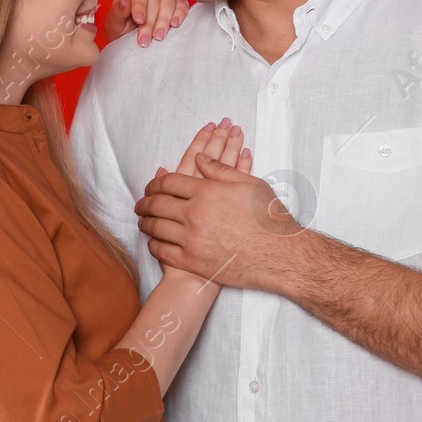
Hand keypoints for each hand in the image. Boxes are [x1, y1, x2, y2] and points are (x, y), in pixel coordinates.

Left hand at [98, 0, 190, 47]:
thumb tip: (125, 2)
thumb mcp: (113, 23)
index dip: (139, 5)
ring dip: (164, 19)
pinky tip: (174, 24)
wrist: (130, 38)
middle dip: (150, 20)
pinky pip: (181, 3)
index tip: (139, 20)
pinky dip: (180, 13)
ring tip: (158, 36)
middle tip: (146, 38)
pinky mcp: (176, 1)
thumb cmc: (121, 28)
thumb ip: (117, 12)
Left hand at [137, 121, 292, 290]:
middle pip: (157, 204)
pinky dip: (154, 245)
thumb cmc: (269, 219)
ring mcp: (192, 239)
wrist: (280, 255)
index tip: (152, 186)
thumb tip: (199, 159)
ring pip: (156, 228)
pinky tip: (154, 241)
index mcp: (206, 191)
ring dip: (145, 223)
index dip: (156, 183)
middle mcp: (195, 214)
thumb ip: (220, 169)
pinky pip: (163, 251)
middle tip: (141, 204)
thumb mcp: (249, 184)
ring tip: (143, 222)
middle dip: (145, 202)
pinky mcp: (193, 262)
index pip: (168, 182)